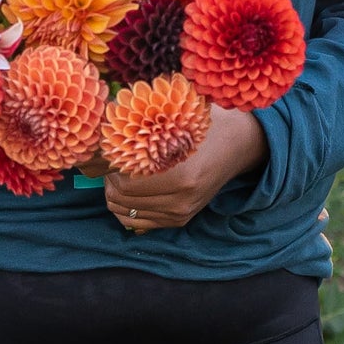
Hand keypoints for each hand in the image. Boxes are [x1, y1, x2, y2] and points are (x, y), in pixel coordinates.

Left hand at [104, 107, 266, 232]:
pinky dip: (126, 208)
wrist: (236, 145)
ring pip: (127, 214)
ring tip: (118, 173)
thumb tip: (107, 128)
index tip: (109, 150)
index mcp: (181, 176)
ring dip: (115, 194)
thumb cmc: (204, 125)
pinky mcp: (180, 219)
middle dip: (109, 181)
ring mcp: (180, 213)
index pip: (126, 184)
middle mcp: (180, 201)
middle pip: (123, 201)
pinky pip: (139, 223)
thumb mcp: (178, 120)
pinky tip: (128, 189)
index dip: (110, 167)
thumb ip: (147, 126)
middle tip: (110, 161)